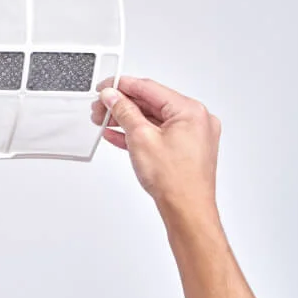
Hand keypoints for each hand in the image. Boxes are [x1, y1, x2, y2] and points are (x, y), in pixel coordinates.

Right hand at [92, 77, 220, 219]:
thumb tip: (113, 96)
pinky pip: (158, 133)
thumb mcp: (140, 138)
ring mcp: (193, 135)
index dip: (122, 86)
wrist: (187, 212)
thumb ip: (124, 111)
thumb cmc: (175, 181)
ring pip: (153, 118)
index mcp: (191, 111)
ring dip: (127, 119)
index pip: (149, 88)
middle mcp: (196, 120)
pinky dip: (138, 132)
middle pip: (151, 103)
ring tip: (104, 120)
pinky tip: (117, 134)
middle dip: (122, 105)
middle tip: (100, 107)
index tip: (105, 87)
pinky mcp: (186, 148)